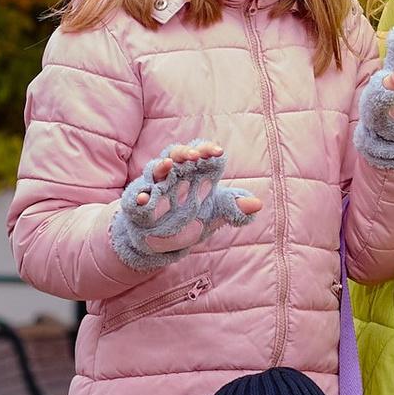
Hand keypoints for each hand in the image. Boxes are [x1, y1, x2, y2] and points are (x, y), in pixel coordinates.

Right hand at [109, 138, 259, 269]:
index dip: (208, 150)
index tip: (218, 152)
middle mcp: (174, 177)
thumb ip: (234, 208)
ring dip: (161, 165)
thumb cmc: (190, 221)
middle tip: (194, 155)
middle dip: (184, 152)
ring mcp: (155, 189)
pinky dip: (140, 198)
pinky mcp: (139, 207)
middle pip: (177, 155)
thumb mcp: (215, 216)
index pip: (201, 154)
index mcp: (194, 175)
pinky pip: (136, 199)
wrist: (163, 244)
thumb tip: (256, 204)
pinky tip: (145, 200)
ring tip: (169, 164)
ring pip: (155, 170)